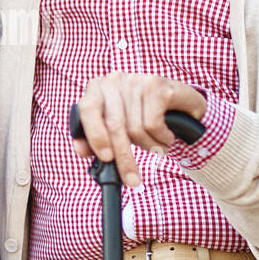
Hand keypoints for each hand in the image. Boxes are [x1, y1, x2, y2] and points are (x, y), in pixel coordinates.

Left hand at [71, 73, 207, 187]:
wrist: (178, 103)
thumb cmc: (140, 116)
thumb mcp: (116, 128)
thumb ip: (95, 138)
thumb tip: (81, 150)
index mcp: (96, 88)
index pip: (87, 109)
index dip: (95, 135)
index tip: (106, 158)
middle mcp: (114, 80)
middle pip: (114, 124)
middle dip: (123, 157)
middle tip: (131, 179)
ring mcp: (136, 80)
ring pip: (136, 128)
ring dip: (150, 147)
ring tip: (156, 147)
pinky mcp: (157, 84)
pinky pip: (154, 124)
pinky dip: (162, 139)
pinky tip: (166, 137)